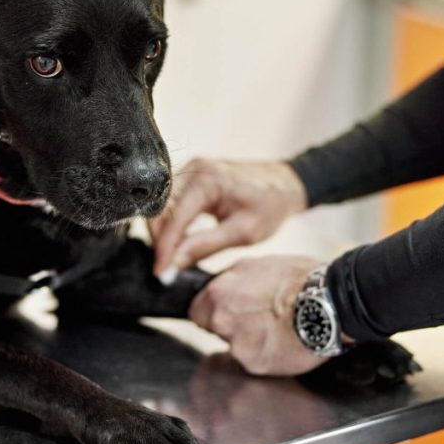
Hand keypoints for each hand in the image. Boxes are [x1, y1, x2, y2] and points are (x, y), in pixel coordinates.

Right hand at [150, 159, 307, 276]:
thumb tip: (172, 265)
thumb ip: (204, 247)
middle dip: (160, 241)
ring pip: (163, 207)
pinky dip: (172, 224)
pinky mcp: (191, 177)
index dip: (164, 248)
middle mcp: (194, 170)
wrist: (283, 184)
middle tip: (166, 270)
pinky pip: (172, 202)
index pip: (173, 217)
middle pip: (161, 210)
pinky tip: (179, 243)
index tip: (160, 273)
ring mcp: (191, 171)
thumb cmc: (270, 206)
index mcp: (208, 180)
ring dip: (164, 233)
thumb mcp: (242, 232)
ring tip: (172, 259)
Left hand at [188, 255, 324, 375]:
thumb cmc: (299, 279)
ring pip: (235, 346)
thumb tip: (219, 286)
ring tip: (274, 327)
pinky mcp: (256, 364)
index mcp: (218, 294)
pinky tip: (282, 341)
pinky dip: (265, 353)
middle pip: (214, 329)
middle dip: (230, 324)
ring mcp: (238, 346)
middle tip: (256, 317)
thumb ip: (231, 279)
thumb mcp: (257, 264)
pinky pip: (254, 359)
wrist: (328, 304)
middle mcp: (223, 322)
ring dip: (249, 340)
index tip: (226, 309)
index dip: (211, 309)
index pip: (196, 311)